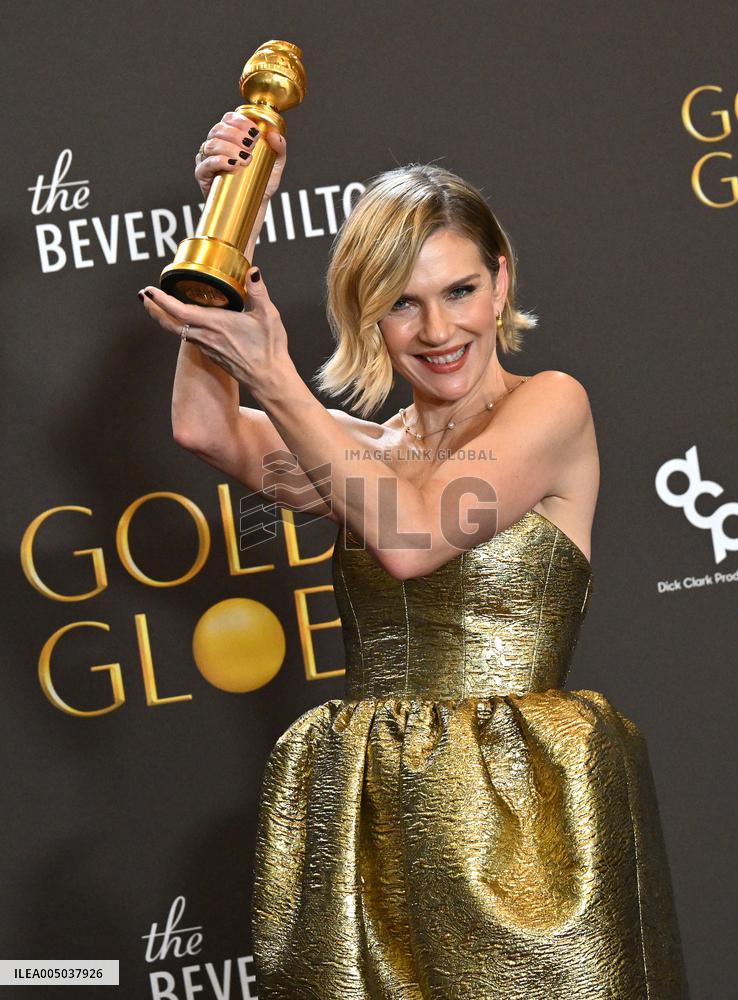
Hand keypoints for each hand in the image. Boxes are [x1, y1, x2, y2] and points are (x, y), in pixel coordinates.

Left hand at [138, 268, 290, 395]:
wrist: (269, 379)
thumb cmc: (269, 350)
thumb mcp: (268, 315)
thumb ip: (258, 292)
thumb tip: (253, 271)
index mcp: (216, 324)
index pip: (179, 311)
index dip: (161, 301)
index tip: (149, 290)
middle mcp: (206, 336)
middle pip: (170, 324)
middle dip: (154, 309)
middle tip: (142, 296)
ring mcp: (207, 348)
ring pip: (178, 332)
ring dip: (165, 318)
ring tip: (157, 306)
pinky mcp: (212, 355)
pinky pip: (190, 339)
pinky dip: (181, 328)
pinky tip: (185, 323)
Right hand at [194, 110, 286, 199]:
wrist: (253, 207)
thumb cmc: (260, 184)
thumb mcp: (275, 165)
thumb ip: (279, 148)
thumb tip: (275, 134)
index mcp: (230, 137)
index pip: (228, 119)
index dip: (240, 121)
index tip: (254, 133)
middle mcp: (216, 145)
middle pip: (219, 129)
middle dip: (236, 135)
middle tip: (250, 147)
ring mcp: (207, 158)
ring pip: (212, 144)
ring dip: (229, 148)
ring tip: (245, 159)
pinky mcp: (202, 174)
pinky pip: (206, 163)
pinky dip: (219, 161)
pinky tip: (232, 164)